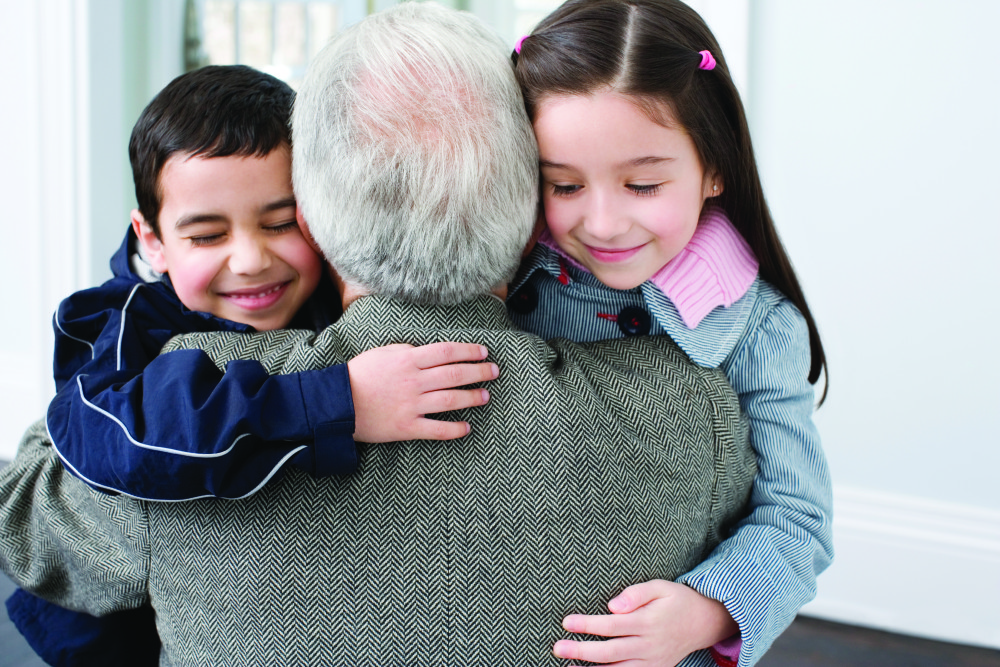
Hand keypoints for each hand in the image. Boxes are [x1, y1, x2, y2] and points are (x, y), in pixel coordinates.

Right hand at [348, 342, 497, 441]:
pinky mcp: (407, 427)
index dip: (469, 351)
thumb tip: (428, 353)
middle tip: (493, 372)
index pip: (447, 352)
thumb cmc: (358, 375)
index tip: (483, 352)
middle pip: (455, 374)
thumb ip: (407, 351)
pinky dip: (454, 429)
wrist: (336, 404)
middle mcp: (414, 381)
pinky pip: (437, 429)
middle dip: (478, 372)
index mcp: (408, 359)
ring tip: (485, 396)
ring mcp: (412, 405)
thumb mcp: (383, 353)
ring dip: (472, 397)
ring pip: (451, 400)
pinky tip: (466, 428)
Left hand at [553, 580, 737, 666]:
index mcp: (648, 622)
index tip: (566, 622)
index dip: (588, 625)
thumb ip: (636, 593)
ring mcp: (652, 661)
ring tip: (568, 666)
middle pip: (610, 652)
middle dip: (581, 651)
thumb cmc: (677, 600)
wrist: (704, 623)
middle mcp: (649, 645)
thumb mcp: (660, 587)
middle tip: (557, 647)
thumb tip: (612, 605)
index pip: (612, 625)